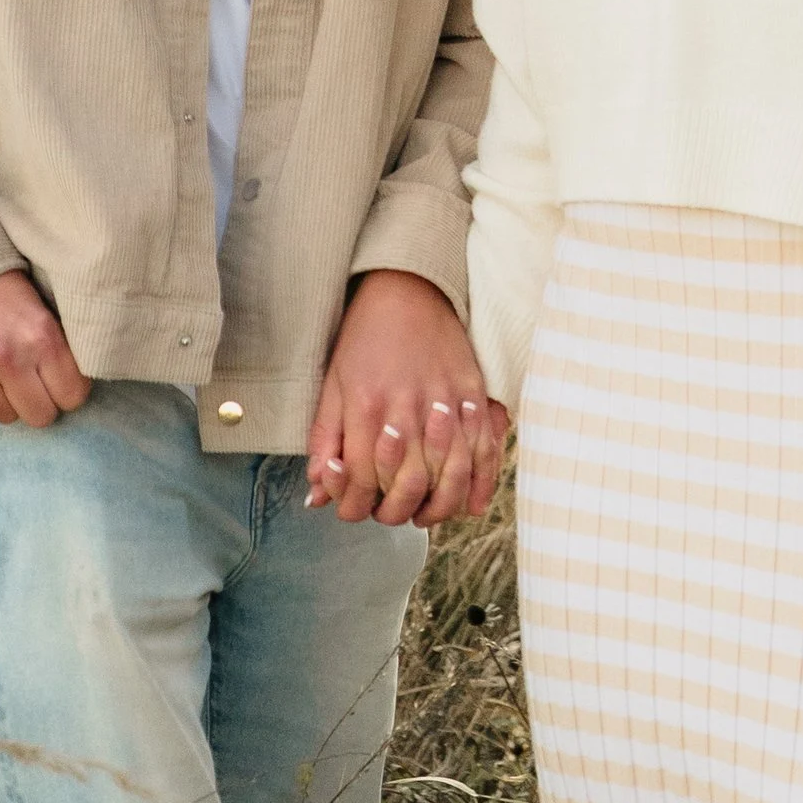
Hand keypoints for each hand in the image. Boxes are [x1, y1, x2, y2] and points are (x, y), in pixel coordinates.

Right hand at [0, 271, 92, 428]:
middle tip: (25, 375)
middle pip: (40, 417)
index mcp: (41, 335)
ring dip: (1, 398)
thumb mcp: (45, 308)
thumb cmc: (5, 291)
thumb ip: (61, 348)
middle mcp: (5, 355)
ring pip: (3, 417)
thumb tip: (77, 392)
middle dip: (36, 399)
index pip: (72, 397)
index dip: (66, 388)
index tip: (55, 376)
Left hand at [306, 270, 502, 527]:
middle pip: (408, 487)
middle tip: (390, 513)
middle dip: (396, 513)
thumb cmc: (363, 338)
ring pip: (450, 477)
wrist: (407, 290)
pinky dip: (480, 484)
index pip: (362, 482)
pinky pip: (485, 451)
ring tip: (425, 513)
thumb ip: (324, 442)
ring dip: (439, 507)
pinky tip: (470, 503)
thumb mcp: (332, 386)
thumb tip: (317, 495)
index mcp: (366, 408)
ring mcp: (445, 404)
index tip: (354, 508)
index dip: (355, 506)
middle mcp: (407, 410)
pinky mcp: (474, 395)